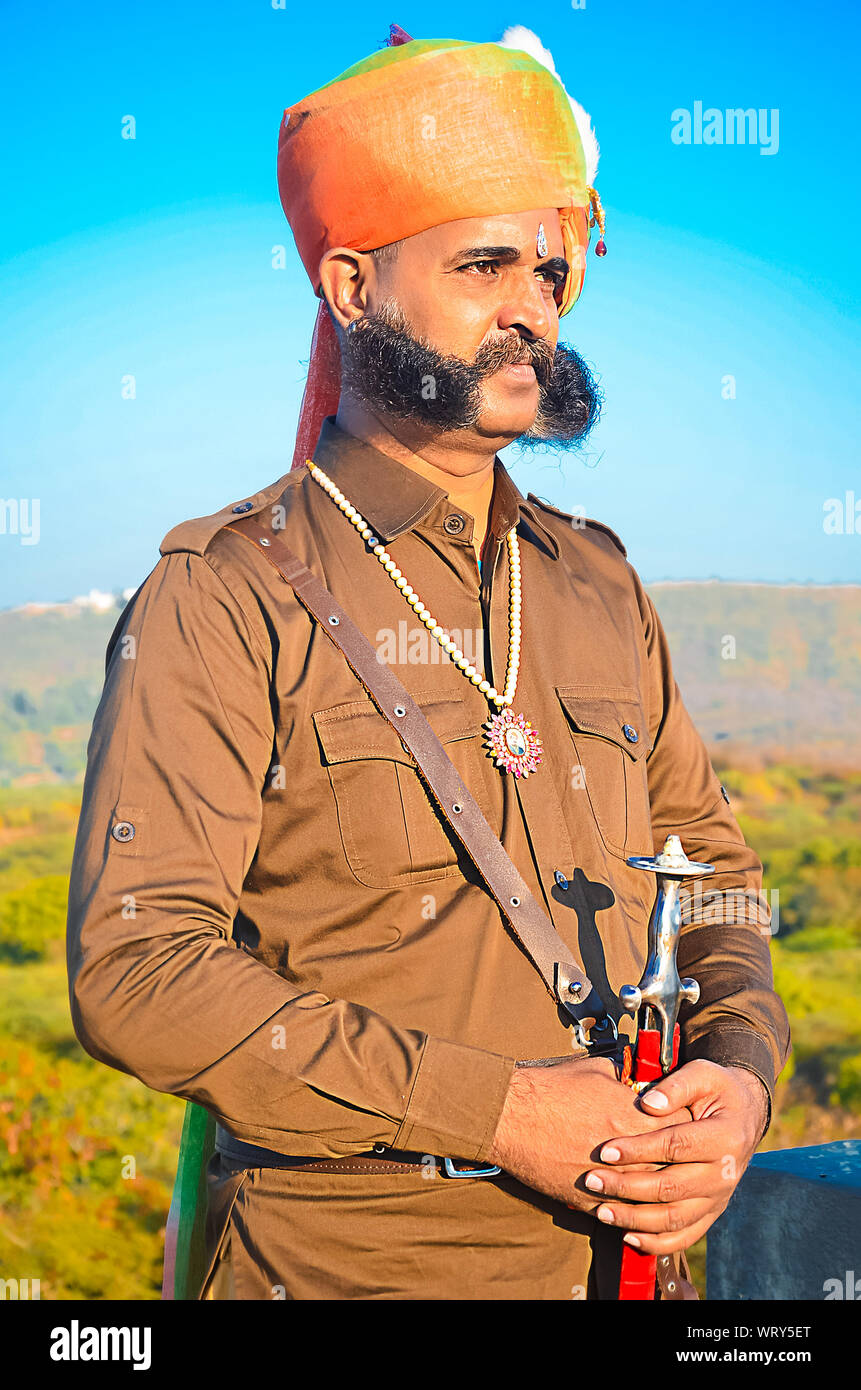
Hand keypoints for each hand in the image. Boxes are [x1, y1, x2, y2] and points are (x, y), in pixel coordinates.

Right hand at [488, 1054, 692, 1210]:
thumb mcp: (595, 1070)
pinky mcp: (588, 1199)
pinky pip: (621, 1212)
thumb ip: (624, 1080)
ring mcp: (609, 1180)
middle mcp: (627, 1152)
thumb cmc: (550, 1089)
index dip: (688, 1126)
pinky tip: (633, 1204)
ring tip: (662, 1185)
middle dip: (680, 1162)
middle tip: (683, 1159)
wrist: (511, 1116)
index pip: (681, 1127)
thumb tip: (636, 1083)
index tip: (688, 1125)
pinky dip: (630, 1210)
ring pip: (651, 1196)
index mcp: (632, 1116)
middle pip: (673, 1166)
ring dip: (658, 1191)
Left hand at [582, 1060, 768, 1254]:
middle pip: (671, 1187)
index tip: (605, 1150)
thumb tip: (647, 1104)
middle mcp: (725, 1174)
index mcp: (725, 1137)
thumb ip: (676, 1087)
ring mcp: (719, 1198)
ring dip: (635, 1219)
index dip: (639, 1150)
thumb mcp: (703, 1074)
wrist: (745, 1113)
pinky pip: (685, 1236)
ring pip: (675, 1219)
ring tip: (601, 1211)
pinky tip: (627, 1236)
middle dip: (627, 1187)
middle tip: (591, 1180)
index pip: (676, 1147)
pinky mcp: (711, 1212)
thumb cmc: (716, 1089)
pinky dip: (656, 1243)